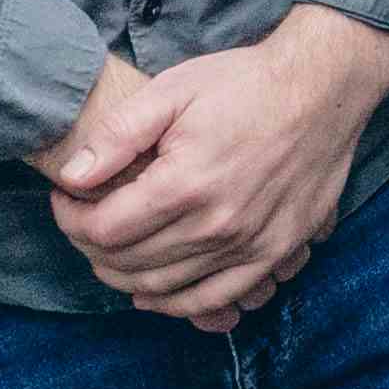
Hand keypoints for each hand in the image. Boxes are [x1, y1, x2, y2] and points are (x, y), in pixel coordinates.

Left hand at [48, 5, 388, 326]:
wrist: (323, 87)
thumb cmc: (245, 83)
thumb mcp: (173, 89)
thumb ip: (118, 135)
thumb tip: (72, 178)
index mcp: (186, 184)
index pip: (103, 230)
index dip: (70, 219)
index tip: (65, 199)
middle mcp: (217, 225)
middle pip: (128, 263)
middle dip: (91, 247)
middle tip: (84, 222)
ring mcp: (251, 245)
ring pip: (164, 287)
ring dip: (124, 278)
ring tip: (111, 252)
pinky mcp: (276, 252)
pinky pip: (215, 298)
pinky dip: (177, 304)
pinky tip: (154, 292)